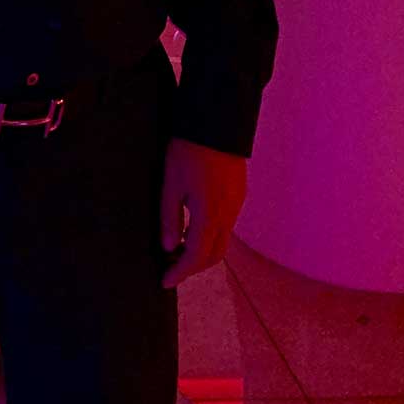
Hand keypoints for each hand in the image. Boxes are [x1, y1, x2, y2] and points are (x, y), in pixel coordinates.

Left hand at [160, 137, 247, 288]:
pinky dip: (210, 236)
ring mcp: (236, 205)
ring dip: (202, 252)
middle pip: (213, 255)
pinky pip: (226, 225)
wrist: (216, 122)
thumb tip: (167, 246)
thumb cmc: (187, 149)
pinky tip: (194, 228)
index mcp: (208, 213)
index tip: (164, 281)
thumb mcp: (170, 182)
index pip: (195, 256)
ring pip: (221, 241)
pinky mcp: (238, 195)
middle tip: (171, 269)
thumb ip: (169, 216)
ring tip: (178, 250)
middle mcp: (227, 214)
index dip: (179, 272)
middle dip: (192, 267)